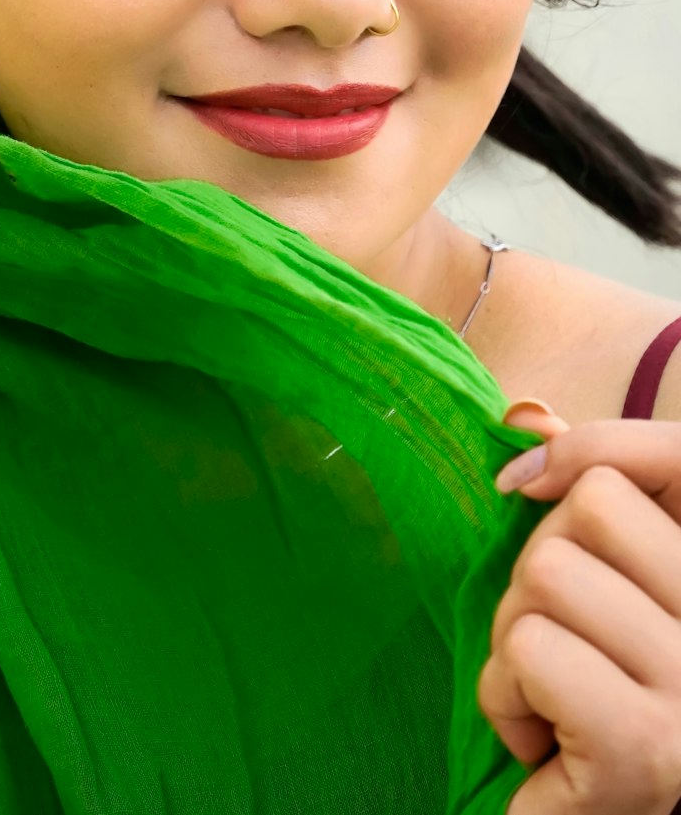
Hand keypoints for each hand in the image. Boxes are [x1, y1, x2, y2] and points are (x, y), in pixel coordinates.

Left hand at [476, 400, 680, 814]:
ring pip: (543, 578)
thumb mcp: (594, 577)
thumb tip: (522, 422)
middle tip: (561, 647)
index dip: (585, 457)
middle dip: (535, 575)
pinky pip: (526, 651)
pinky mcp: (645, 747)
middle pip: (584, 511)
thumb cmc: (590, 692)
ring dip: (510, 643)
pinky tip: (541, 743)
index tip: (530, 492)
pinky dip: (503, 696)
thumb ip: (581, 483)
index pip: (668, 454)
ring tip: (551, 697)